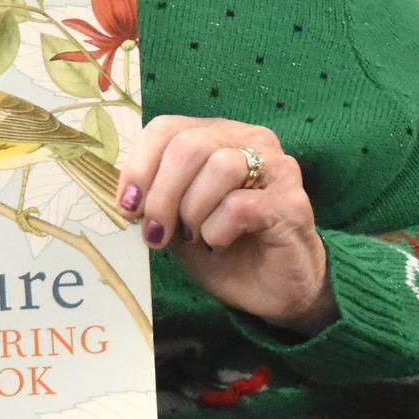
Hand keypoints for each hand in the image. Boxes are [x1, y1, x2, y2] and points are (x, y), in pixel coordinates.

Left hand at [116, 117, 334, 334]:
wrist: (273, 291)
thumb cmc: (224, 248)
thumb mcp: (177, 218)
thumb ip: (155, 195)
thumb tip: (125, 194)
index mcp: (218, 135)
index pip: (167, 127)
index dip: (139, 166)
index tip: (128, 207)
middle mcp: (251, 140)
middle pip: (190, 145)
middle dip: (162, 195)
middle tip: (155, 233)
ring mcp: (277, 168)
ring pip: (219, 167)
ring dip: (192, 211)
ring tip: (193, 237)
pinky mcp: (292, 203)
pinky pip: (240, 206)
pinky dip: (217, 230)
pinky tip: (219, 244)